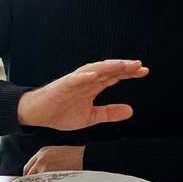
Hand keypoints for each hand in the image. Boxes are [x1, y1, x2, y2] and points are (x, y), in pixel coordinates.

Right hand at [17, 59, 147, 129]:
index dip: (129, 73)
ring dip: (107, 67)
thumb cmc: (62, 112)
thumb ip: (109, 113)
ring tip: (121, 65)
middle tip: (139, 65)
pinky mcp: (61, 87)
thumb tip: (131, 111)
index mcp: (93, 87)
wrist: (38, 115)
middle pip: (107, 70)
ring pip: (93, 70)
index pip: (114, 76)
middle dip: (123, 67)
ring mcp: (74, 82)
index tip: (144, 71)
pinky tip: (94, 75)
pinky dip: (83, 76)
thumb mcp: (91, 116)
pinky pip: (73, 80)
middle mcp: (86, 81)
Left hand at [23, 145, 84, 174]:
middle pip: (29, 173)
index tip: (28, 179)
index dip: (27, 174)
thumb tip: (41, 169)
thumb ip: (46, 159)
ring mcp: (44, 166)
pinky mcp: (50, 174)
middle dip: (29, 180)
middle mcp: (40, 158)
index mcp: (41, 152)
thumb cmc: (72, 155)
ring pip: (34, 179)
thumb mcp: (55, 152)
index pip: (28, 165)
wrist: (83, 156)